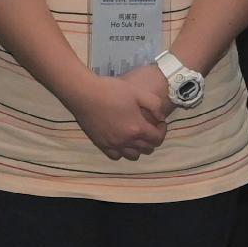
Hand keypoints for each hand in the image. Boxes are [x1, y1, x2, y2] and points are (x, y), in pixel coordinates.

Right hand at [57, 65, 172, 162]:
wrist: (85, 93)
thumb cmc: (112, 90)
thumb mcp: (138, 92)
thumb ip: (155, 105)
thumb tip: (161, 117)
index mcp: (138, 128)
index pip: (158, 138)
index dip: (162, 130)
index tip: (159, 122)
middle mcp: (127, 141)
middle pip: (147, 149)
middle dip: (152, 139)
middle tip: (149, 127)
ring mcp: (113, 144)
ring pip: (133, 155)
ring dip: (139, 148)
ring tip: (136, 135)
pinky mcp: (101, 144)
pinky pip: (116, 156)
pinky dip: (122, 152)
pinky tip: (121, 140)